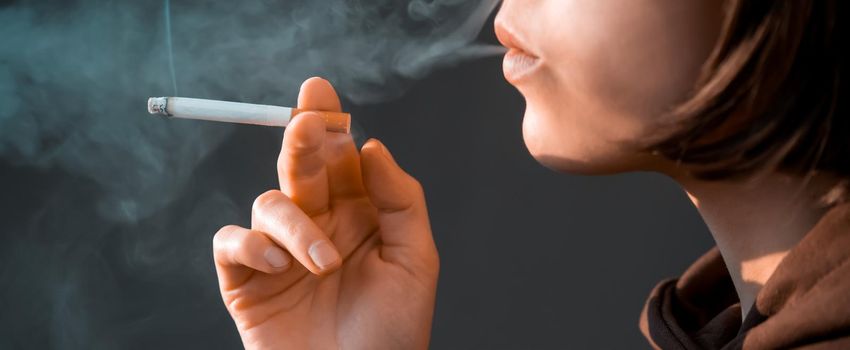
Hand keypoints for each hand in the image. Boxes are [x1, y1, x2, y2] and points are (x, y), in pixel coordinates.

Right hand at [213, 77, 438, 349]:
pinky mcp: (248, 282)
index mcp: (359, 216)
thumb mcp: (416, 262)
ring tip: (323, 263)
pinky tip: (278, 264)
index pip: (340, 158)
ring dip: (296, 225)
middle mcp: (318, 226)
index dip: (327, 123)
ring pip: (269, 203)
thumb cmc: (393, 333)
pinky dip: (251, 246)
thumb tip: (371, 145)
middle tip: (308, 121)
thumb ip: (400, 200)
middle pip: (300, 166)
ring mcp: (280, 253)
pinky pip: (232, 242)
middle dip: (301, 139)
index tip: (319, 94)